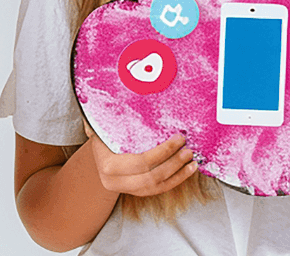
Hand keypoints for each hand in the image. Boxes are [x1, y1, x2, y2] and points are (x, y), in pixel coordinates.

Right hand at [82, 122, 197, 196]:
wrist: (97, 156)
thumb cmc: (102, 135)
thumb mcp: (100, 125)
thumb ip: (102, 115)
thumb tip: (98, 97)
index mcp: (107, 166)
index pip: (140, 162)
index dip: (163, 152)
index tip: (179, 138)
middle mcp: (115, 182)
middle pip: (151, 176)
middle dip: (173, 163)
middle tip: (188, 150)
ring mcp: (126, 190)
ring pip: (157, 186)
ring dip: (178, 174)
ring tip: (192, 161)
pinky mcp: (138, 192)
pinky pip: (159, 189)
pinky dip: (176, 180)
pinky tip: (188, 171)